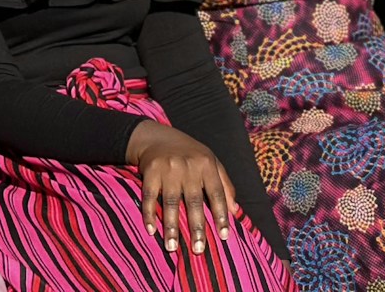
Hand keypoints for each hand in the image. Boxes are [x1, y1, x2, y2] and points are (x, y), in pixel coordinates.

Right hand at [125, 121, 234, 257]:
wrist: (156, 136)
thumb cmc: (189, 153)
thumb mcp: (211, 162)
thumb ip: (225, 185)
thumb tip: (235, 211)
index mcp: (206, 164)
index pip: (217, 193)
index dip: (221, 215)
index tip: (224, 236)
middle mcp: (188, 166)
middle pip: (194, 201)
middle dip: (196, 226)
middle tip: (198, 249)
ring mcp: (168, 168)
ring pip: (170, 202)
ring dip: (171, 226)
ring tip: (172, 247)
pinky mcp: (150, 171)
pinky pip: (149, 196)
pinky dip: (149, 214)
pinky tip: (151, 230)